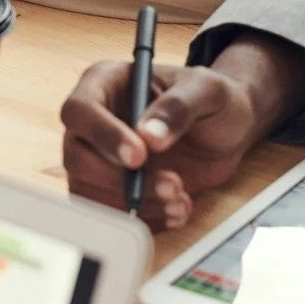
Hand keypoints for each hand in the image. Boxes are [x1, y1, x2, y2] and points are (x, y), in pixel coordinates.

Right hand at [59, 35, 304, 229]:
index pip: (80, 110)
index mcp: (105, 83)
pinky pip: (110, 214)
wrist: (227, 131)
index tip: (139, 156)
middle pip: (77, 158)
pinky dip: (144, 220)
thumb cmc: (212, 99)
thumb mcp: (207, 90)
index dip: (103, 136)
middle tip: (171, 185)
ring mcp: (98, 159)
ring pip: (91, 192)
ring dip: (135, 205)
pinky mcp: (111, 190)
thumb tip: (149, 136)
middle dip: (121, 181)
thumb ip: (178, 107)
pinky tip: (176, 210)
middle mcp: (94, 122)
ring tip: (180, 199)